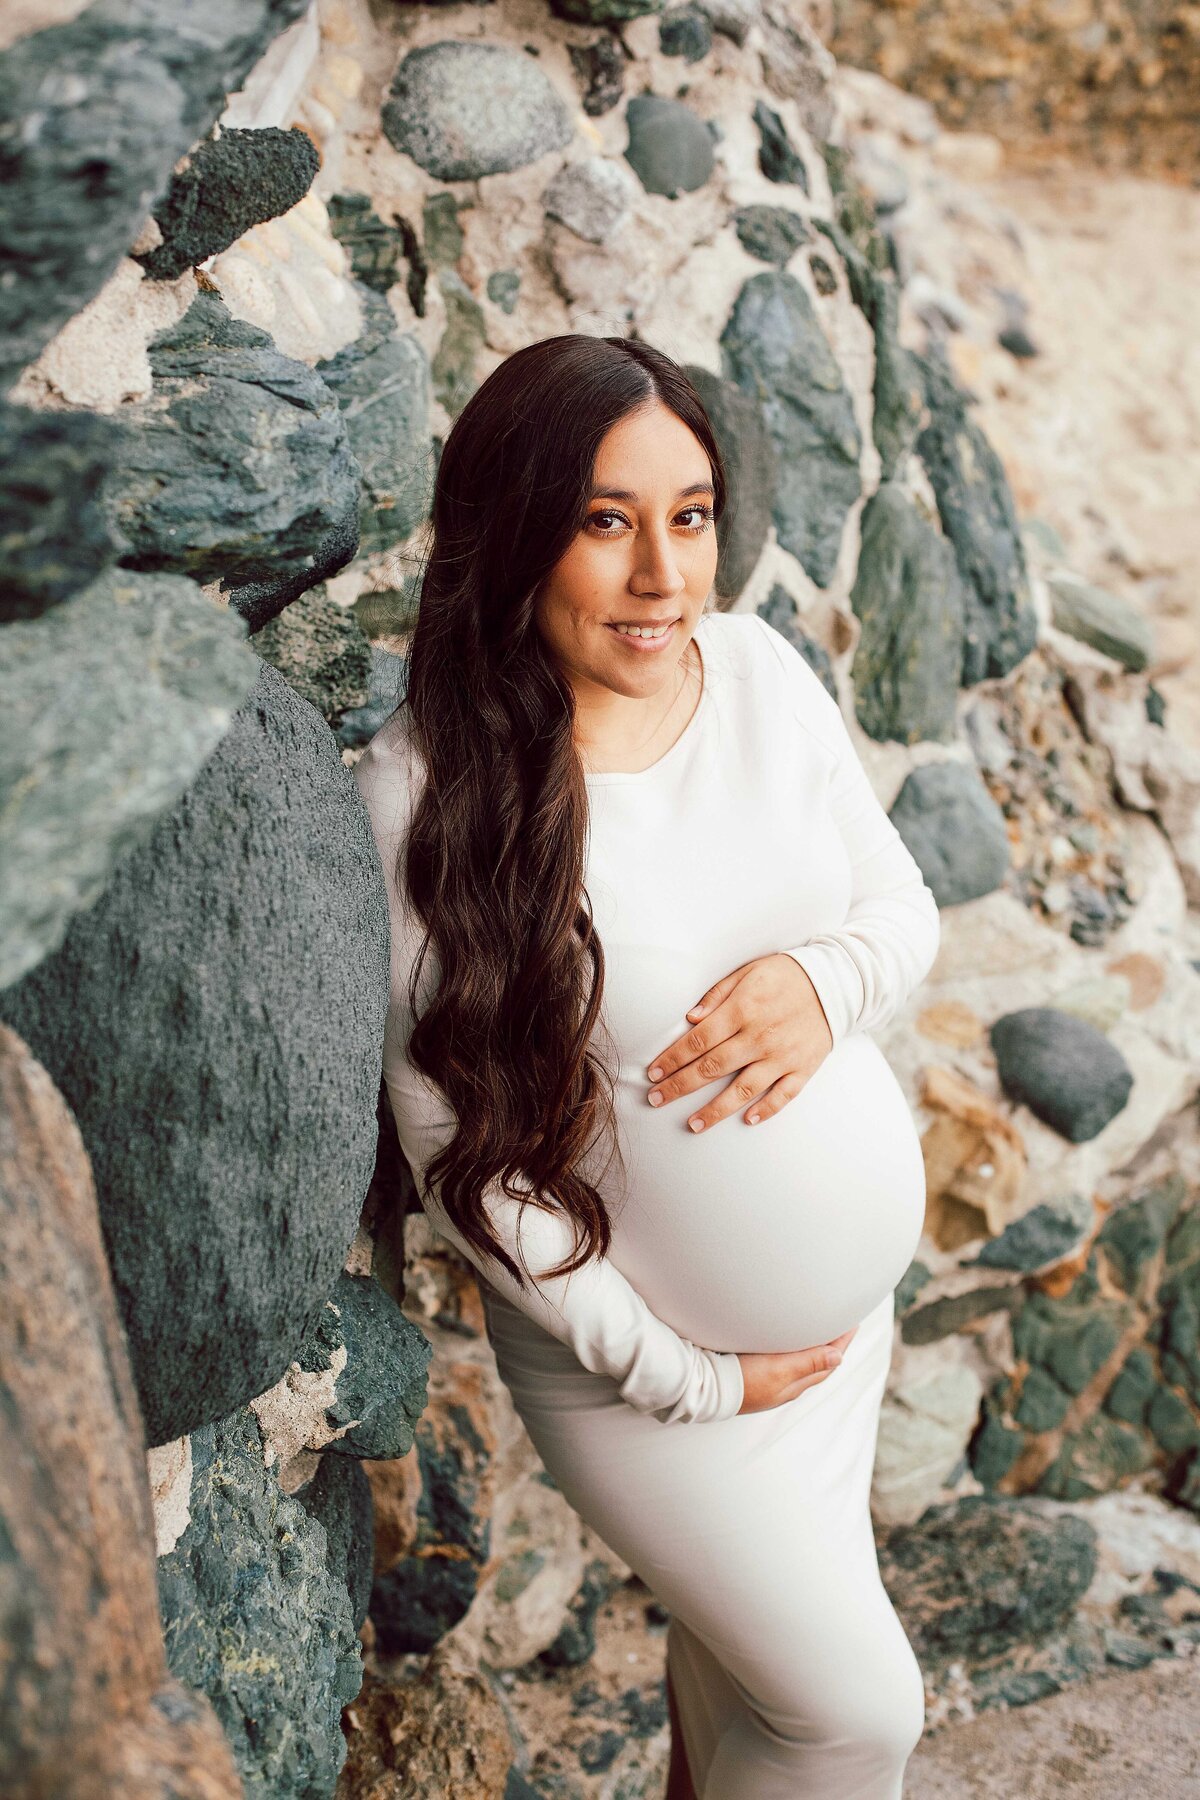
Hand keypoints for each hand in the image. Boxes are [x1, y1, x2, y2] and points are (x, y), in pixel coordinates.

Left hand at [644, 953, 833, 1133]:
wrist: (835, 983)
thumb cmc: (785, 976)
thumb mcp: (748, 972)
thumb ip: (717, 994)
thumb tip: (691, 1018)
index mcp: (743, 1009)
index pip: (698, 1040)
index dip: (672, 1058)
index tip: (653, 1073)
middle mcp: (760, 1035)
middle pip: (712, 1067)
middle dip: (680, 1086)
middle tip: (656, 1099)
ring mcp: (783, 1055)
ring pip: (743, 1088)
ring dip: (715, 1109)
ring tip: (693, 1124)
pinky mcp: (803, 1068)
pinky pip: (783, 1095)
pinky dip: (765, 1109)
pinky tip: (746, 1120)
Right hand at [736, 1325, 859, 1414]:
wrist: (706, 1389)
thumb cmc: (742, 1379)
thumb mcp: (778, 1369)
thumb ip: (808, 1363)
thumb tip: (839, 1357)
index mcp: (794, 1384)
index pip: (827, 1362)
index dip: (842, 1343)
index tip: (853, 1323)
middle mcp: (785, 1385)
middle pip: (818, 1365)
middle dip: (832, 1346)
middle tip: (841, 1326)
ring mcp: (769, 1382)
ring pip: (802, 1364)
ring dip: (814, 1349)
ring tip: (819, 1332)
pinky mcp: (754, 1375)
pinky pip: (784, 1362)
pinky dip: (794, 1351)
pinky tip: (786, 1343)